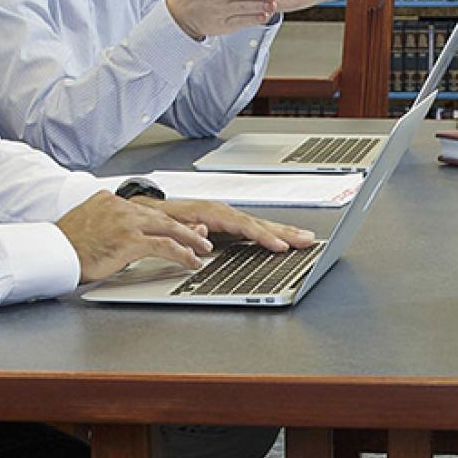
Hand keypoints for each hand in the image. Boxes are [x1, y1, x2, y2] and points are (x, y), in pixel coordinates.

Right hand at [55, 191, 213, 282]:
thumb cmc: (66, 245)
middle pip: (162, 216)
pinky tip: (191, 261)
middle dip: (185, 228)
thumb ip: (111, 225)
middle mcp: (120, 206)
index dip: (167, 221)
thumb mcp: (89, 226)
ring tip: (201, 250)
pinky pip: (164, 245)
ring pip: (168, 227)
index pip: (146, 210)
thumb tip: (130, 237)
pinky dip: (182, 253)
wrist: (52, 252)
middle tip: (200, 236)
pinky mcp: (129, 240)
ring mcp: (126, 222)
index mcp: (109, 200)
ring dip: (189, 240)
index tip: (180, 228)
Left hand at [136, 197, 317, 251]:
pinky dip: (272, 232)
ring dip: (284, 231)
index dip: (263, 236)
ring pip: (260, 224)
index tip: (280, 246)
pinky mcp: (228, 224)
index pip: (243, 226)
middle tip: (307, 240)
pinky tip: (284, 238)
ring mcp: (227, 217)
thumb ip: (187, 229)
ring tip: (305, 238)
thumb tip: (204, 230)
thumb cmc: (161, 220)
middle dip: (285, 231)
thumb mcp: (169, 227)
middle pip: (259, 222)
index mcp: (211, 213)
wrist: (150, 212)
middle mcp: (223, 212)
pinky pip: (254, 227)